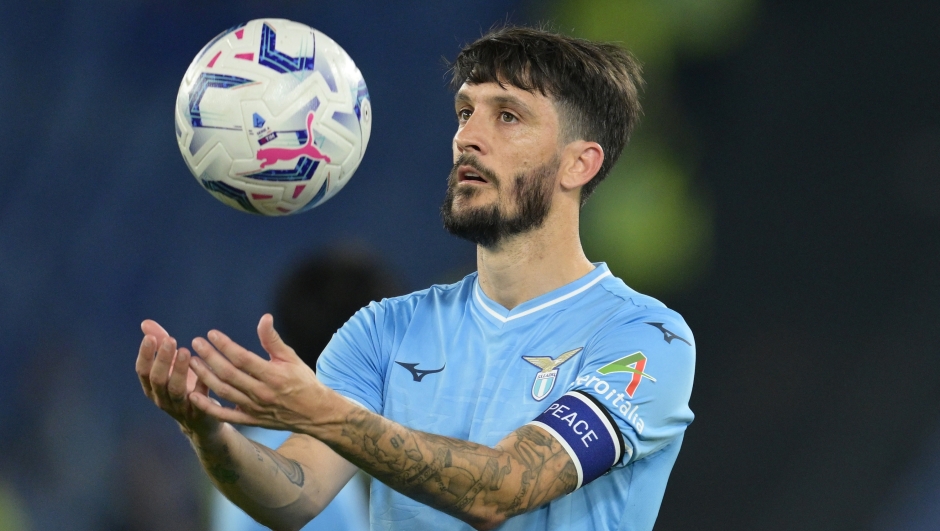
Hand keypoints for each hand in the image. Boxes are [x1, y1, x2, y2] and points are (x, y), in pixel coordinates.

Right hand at [136, 320, 219, 437]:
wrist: (202, 423)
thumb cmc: (184, 387)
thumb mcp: (171, 367)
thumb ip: (161, 345)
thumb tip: (146, 323)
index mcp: (152, 388)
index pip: (143, 371)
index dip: (145, 355)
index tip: (151, 337)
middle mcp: (162, 399)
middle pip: (158, 380)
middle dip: (162, 360)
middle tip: (170, 341)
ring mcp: (180, 408)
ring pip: (176, 390)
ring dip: (179, 371)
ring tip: (185, 351)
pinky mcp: (200, 414)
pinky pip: (200, 400)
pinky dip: (202, 385)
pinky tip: (205, 370)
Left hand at [186, 314, 337, 433]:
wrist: (315, 413)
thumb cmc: (303, 381)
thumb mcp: (291, 358)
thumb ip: (273, 340)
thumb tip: (264, 318)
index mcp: (273, 375)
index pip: (243, 358)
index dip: (225, 345)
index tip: (211, 334)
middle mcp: (261, 392)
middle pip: (229, 374)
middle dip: (209, 357)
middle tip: (195, 343)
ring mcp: (254, 408)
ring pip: (224, 391)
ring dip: (205, 376)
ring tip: (192, 362)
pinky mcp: (251, 420)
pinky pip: (226, 415)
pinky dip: (209, 407)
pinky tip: (194, 395)